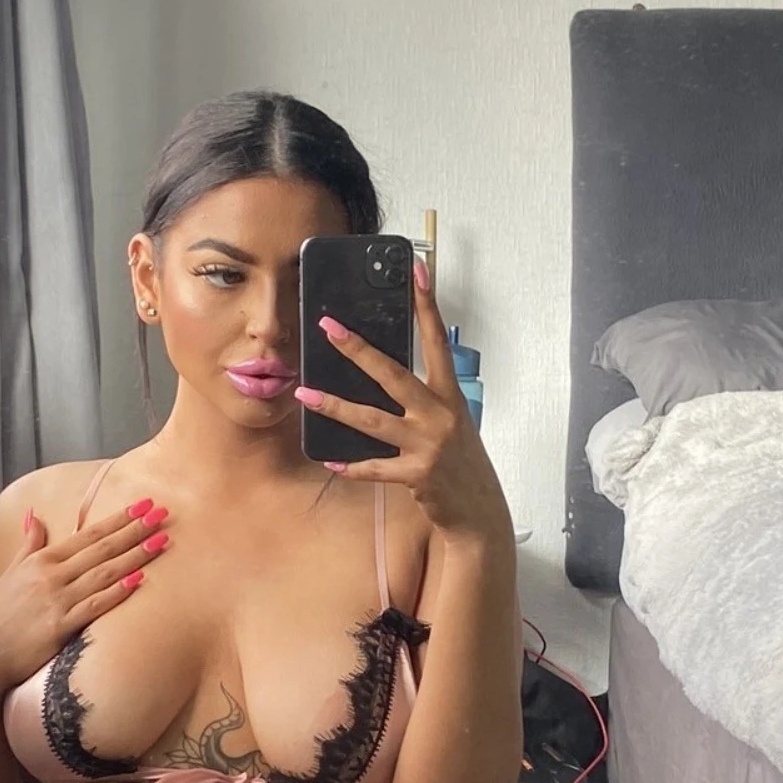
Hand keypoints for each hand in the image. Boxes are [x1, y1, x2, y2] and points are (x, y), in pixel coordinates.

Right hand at [0, 495, 167, 706]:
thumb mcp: (10, 573)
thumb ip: (28, 544)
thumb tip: (33, 515)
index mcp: (40, 560)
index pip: (87, 534)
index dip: (117, 519)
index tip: (142, 505)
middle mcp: (50, 575)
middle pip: (101, 548)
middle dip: (134, 530)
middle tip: (162, 513)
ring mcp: (55, 600)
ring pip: (103, 573)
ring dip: (135, 555)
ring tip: (161, 541)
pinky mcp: (59, 627)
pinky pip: (94, 606)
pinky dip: (117, 591)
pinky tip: (139, 579)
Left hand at [293, 262, 512, 545]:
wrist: (478, 510)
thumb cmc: (461, 462)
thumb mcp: (451, 422)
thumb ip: (424, 400)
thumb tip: (383, 376)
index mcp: (450, 396)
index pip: (437, 341)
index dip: (427, 306)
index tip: (417, 272)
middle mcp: (440, 415)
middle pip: (392, 374)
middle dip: (357, 350)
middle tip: (328, 328)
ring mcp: (427, 445)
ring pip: (371, 420)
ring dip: (334, 406)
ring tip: (304, 394)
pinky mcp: (415, 474)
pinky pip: (373, 467)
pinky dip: (350, 465)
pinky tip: (328, 459)